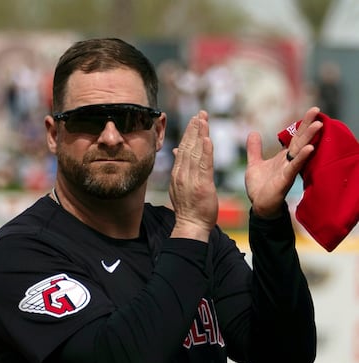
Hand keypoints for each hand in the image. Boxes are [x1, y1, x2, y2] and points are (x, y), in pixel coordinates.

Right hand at [169, 110, 217, 241]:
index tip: (195, 119)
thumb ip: (180, 167)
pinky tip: (208, 139)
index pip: (183, 149)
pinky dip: (206, 151)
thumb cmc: (189, 207)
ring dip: (200, 134)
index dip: (189, 133)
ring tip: (204, 120)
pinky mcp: (202, 185)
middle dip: (194, 129)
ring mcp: (191, 179)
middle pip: (188, 147)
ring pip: (196, 152)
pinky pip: (204, 165)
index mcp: (178, 174)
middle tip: (201, 113)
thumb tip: (177, 150)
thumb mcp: (180, 185)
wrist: (191, 225)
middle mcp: (182, 174)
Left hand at [245, 106, 322, 218]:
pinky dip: (302, 158)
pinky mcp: (285, 180)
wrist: (259, 205)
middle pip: (299, 140)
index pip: (294, 137)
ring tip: (318, 124)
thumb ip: (254, 149)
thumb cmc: (259, 187)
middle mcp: (288, 161)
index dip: (301, 124)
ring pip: (300, 151)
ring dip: (309, 138)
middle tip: (316, 110)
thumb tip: (253, 132)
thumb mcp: (254, 164)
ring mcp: (288, 170)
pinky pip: (294, 167)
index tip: (312, 110)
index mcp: (282, 157)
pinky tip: (309, 148)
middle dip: (307, 125)